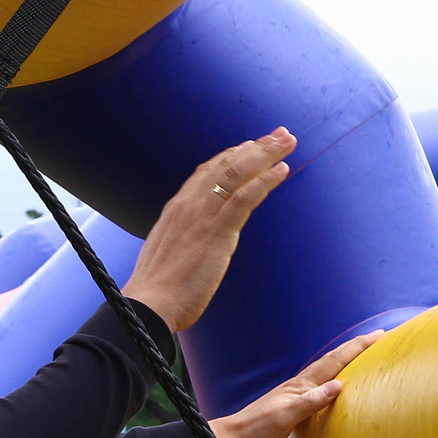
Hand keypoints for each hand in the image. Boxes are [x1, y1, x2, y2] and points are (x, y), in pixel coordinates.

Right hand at [123, 130, 295, 332]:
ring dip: (266, 154)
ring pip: (237, 173)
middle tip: (280, 133)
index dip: (232, 154)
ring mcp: (202, 216)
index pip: (207, 170)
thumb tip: (195, 239)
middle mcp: (189, 204)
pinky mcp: (216, 232)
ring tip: (287, 141)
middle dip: (256, 146)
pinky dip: (265, 181)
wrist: (150, 304)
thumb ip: (184, 237)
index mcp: (177, 208)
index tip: (252, 144)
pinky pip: (244, 198)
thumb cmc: (159, 287)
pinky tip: (282, 169)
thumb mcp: (168, 251)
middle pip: (226, 164)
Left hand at [207, 332, 380, 437]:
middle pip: (332, 361)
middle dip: (355, 348)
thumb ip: (311, 401)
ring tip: (361, 356)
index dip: (357, 347)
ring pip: (326, 371)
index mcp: (302, 385)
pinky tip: (333, 387)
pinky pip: (319, 387)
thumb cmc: (257, 429)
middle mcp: (300, 385)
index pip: (334, 361)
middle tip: (377, 338)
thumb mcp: (286, 416)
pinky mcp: (292, 406)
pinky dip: (333, 380)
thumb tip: (339, 385)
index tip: (379, 335)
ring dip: (345, 361)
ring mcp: (295, 394)